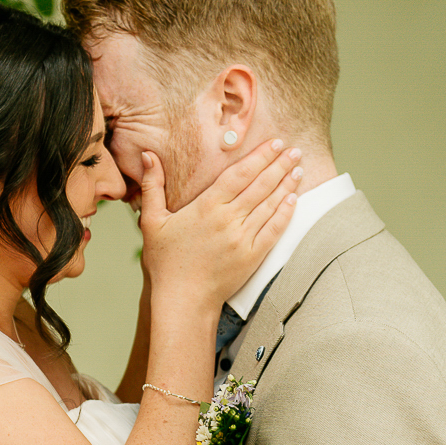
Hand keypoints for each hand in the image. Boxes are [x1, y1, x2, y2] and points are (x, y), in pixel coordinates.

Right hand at [138, 139, 302, 312]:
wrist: (182, 301)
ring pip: (270, 204)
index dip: (259, 156)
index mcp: (206, 207)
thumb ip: (152, 185)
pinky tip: (293, 199)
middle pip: (260, 185)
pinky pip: (274, 230)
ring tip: (298, 167)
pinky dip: (285, 212)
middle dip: (279, 165)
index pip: (239, 174)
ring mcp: (243, 239)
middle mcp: (228, 220)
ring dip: (286, 184)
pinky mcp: (253, 257)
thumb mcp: (152, 221)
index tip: (274, 143)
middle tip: (293, 149)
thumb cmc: (165, 262)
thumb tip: (148, 155)